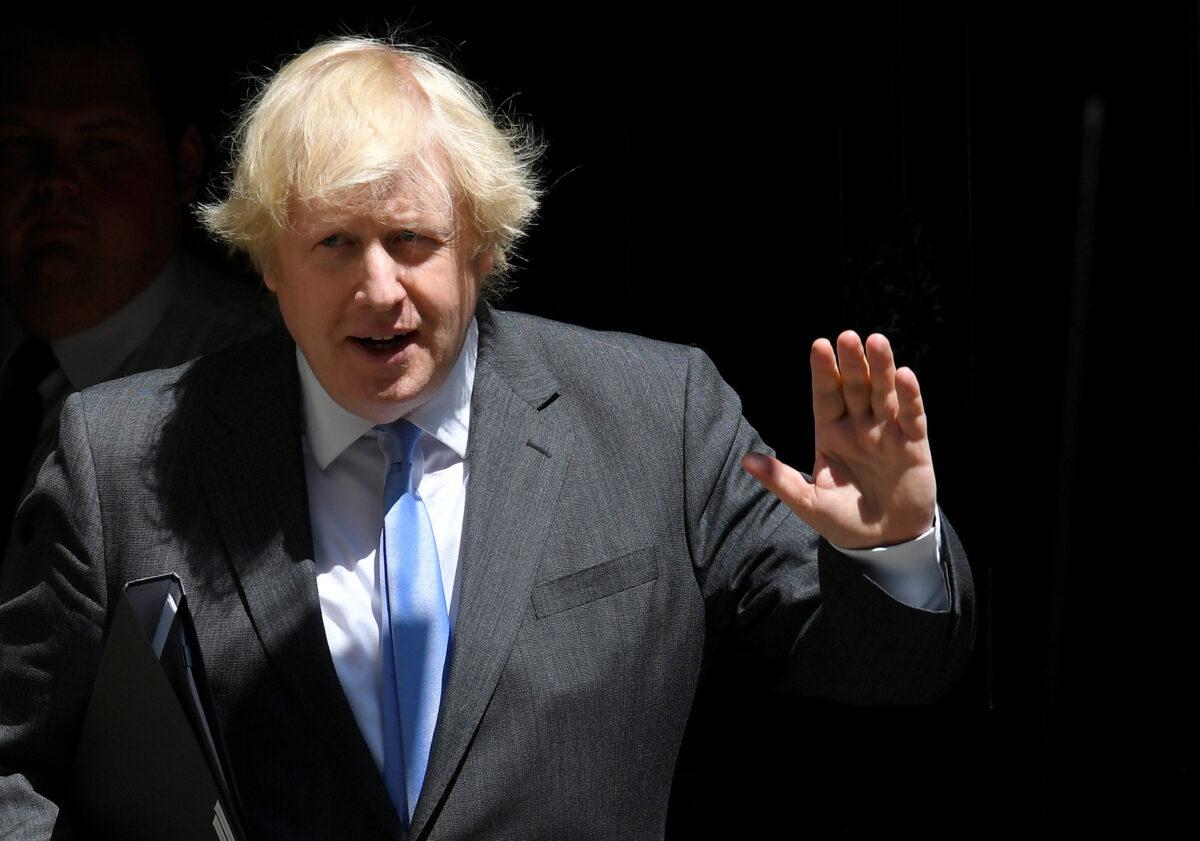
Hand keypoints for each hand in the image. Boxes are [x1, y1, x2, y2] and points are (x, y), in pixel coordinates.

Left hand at [742, 331, 935, 548]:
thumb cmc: (843, 521)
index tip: (819, 345)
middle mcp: (859, 427)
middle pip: (855, 388)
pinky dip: (910, 398)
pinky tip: (906, 376)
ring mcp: (887, 433)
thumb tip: (746, 460)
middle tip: (847, 336)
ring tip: (877, 342)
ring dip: (881, 369)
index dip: (823, 372)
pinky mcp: (914, 446)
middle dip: (851, 363)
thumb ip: (781, 479)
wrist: (884, 544)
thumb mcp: (808, 502)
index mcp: (830, 434)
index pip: (825, 396)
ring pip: (883, 394)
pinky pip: (912, 417)